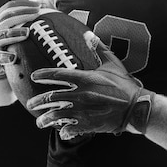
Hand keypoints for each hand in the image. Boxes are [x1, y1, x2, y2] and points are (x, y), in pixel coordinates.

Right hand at [0, 0, 46, 78]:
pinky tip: (14, 57)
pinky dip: (5, 56)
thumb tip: (42, 3)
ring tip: (27, 32)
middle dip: (23, 15)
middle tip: (37, 14)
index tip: (38, 5)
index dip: (24, 4)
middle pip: (6, 18)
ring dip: (15, 32)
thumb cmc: (5, 41)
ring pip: (2, 34)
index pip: (9, 7)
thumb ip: (21, 17)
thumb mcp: (9, 27)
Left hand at [27, 36, 154, 139]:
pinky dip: (63, 130)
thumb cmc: (124, 84)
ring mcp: (83, 110)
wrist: (136, 107)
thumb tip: (88, 34)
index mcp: (85, 78)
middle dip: (38, 101)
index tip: (33, 76)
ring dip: (46, 119)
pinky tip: (61, 131)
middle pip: (52, 97)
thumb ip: (98, 48)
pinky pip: (70, 128)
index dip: (43, 75)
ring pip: (57, 115)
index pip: (58, 75)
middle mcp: (81, 94)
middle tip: (30, 104)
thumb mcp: (112, 63)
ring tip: (40, 122)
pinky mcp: (88, 124)